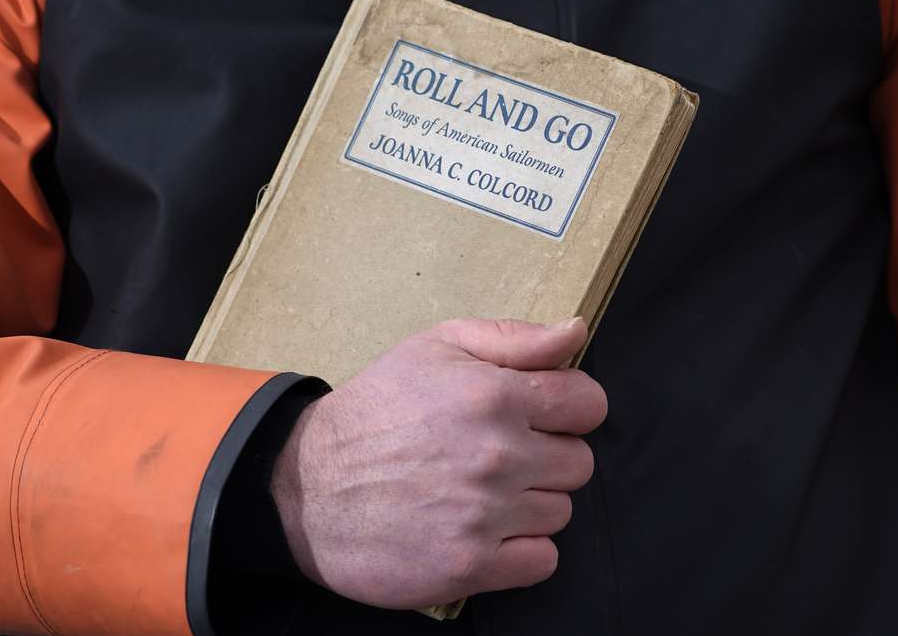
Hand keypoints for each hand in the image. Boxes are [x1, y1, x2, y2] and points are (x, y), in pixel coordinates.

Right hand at [270, 317, 606, 609]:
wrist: (308, 486)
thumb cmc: (374, 410)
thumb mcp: (436, 347)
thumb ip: (514, 339)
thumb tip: (575, 331)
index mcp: (495, 395)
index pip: (589, 404)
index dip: (569, 407)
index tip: (542, 415)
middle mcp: (498, 455)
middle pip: (579, 463)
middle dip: (548, 456)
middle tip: (501, 455)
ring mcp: (485, 514)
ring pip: (560, 511)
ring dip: (530, 503)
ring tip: (482, 491)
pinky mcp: (471, 566)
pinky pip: (541, 560)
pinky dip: (521, 550)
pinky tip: (484, 529)